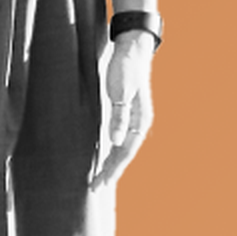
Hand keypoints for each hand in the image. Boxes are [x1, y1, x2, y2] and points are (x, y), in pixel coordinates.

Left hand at [87, 30, 156, 187]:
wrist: (131, 49)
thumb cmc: (125, 68)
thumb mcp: (120, 91)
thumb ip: (118, 116)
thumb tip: (115, 141)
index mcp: (140, 120)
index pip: (127, 151)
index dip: (114, 168)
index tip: (102, 181)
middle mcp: (138, 123)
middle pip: (124, 153)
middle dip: (112, 170)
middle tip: (96, 187)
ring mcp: (132, 118)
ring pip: (122, 147)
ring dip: (111, 162)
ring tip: (100, 177)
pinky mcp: (124, 112)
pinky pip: (118, 138)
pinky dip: (110, 150)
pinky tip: (103, 155)